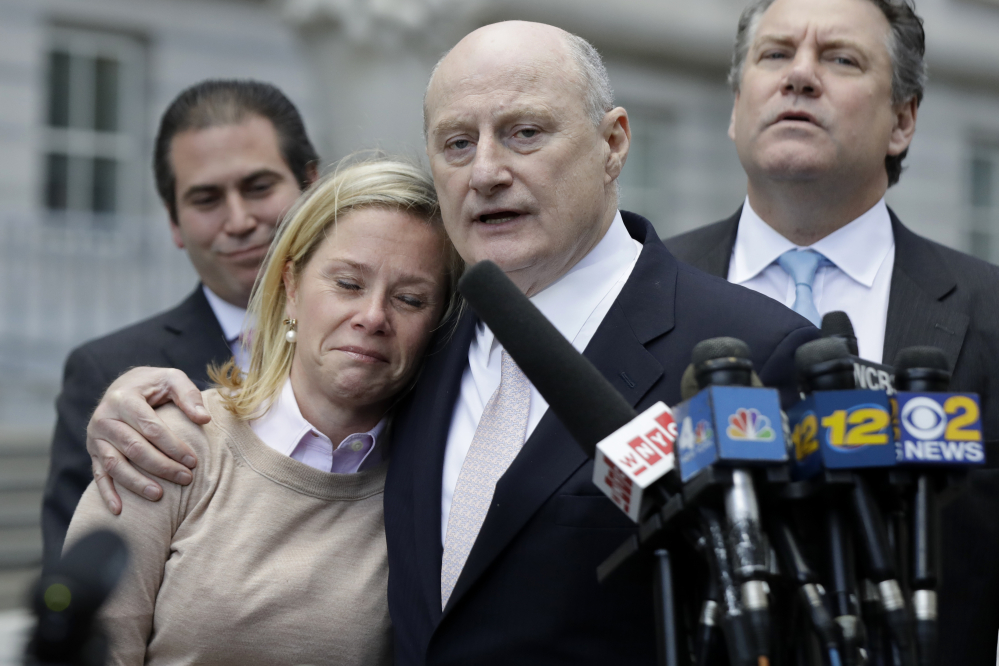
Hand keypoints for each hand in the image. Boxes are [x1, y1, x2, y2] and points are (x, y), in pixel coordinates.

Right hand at [86, 367, 209, 512]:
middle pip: (134, 448)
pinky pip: (98, 475)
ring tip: (159, 495)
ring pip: (114, 464)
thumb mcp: (172, 378)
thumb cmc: (153, 385)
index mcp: (124, 398)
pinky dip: (107, 494)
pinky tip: (119, 510)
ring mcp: (95, 436)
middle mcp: (104, 417)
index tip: (193, 461)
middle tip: (186, 479)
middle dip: (161, 466)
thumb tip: (203, 418)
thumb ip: (188, 395)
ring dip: (136, 483)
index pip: (151, 428)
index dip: (173, 446)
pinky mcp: (92, 451)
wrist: (123, 386)